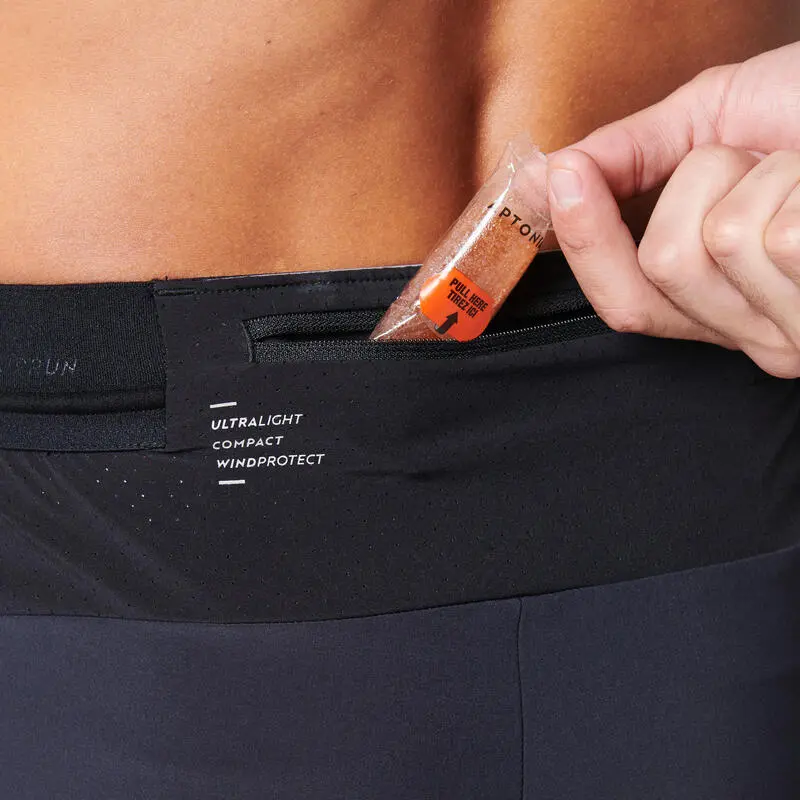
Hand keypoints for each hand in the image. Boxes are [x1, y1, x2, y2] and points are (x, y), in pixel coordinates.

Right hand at [545, 41, 799, 377]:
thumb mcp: (710, 117)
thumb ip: (621, 156)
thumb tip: (535, 181)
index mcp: (714, 300)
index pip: (624, 303)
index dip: (585, 243)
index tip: (564, 180)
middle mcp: (750, 333)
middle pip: (662, 266)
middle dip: (699, 181)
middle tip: (754, 156)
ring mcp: (791, 331)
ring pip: (711, 247)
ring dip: (759, 175)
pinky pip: (774, 236)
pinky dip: (798, 180)